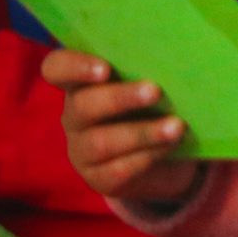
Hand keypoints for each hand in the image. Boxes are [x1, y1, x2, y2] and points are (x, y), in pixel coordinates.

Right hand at [43, 48, 200, 201]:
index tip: (105, 69)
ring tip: (176, 126)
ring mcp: (83, 150)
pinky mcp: (99, 178)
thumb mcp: (147, 87)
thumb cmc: (152, 109)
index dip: (74, 67)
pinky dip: (148, 156)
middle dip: (120, 98)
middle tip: (155, 91)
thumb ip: (150, 71)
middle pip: (84, 106)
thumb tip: (180, 57)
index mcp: (81, 85)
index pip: (57, 69)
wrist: (161, 161)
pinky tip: (171, 146)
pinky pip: (119, 169)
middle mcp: (75, 116)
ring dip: (142, 132)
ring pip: (102, 142)